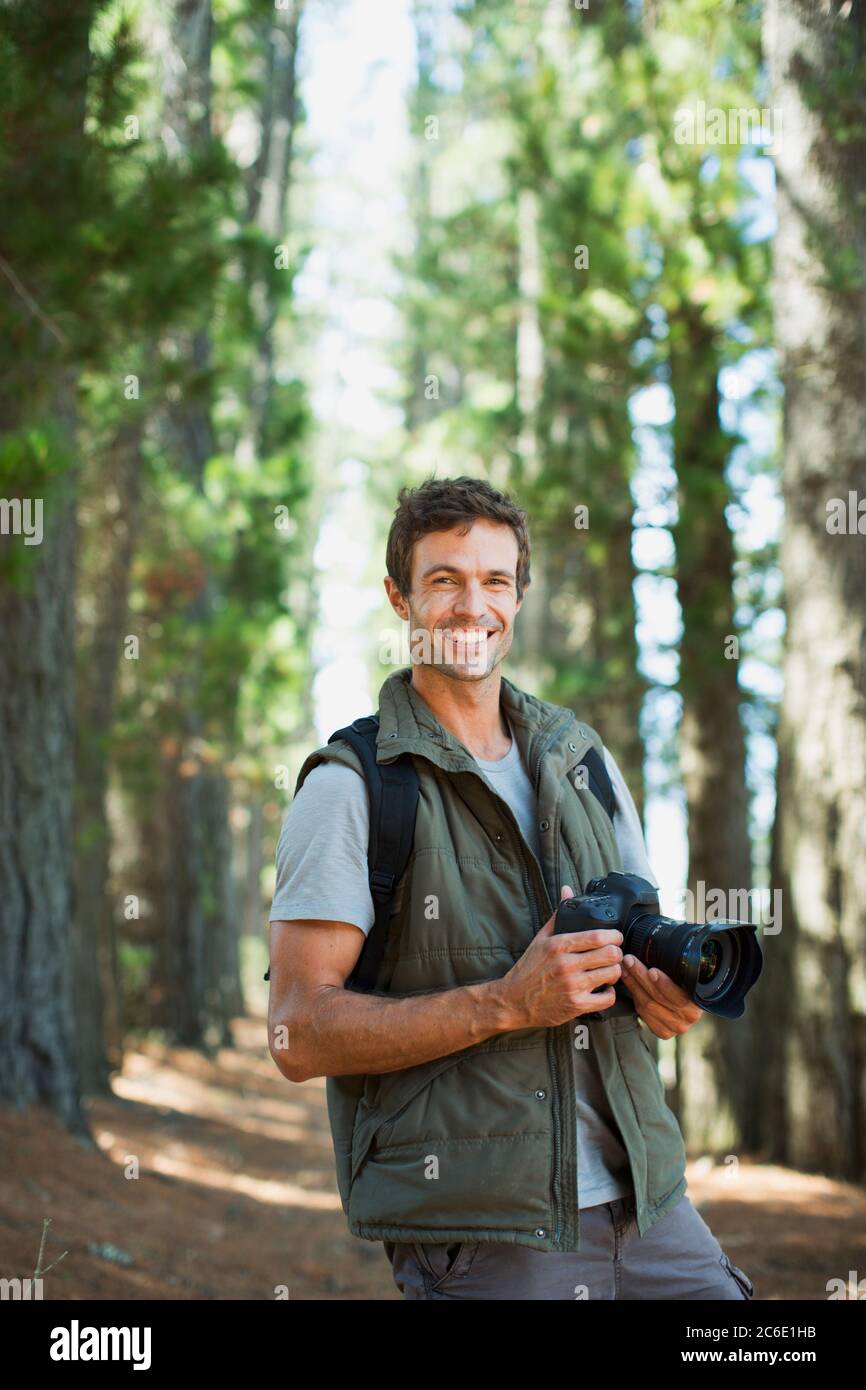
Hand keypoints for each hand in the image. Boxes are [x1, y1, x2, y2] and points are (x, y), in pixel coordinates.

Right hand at [498, 884, 623, 1029]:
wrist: (512, 1001)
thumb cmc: (527, 969)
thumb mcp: (540, 939)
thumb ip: (558, 915)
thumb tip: (567, 890)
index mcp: (559, 945)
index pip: (597, 936)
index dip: (614, 935)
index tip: (616, 937)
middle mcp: (567, 965)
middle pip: (610, 954)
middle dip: (616, 952)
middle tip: (613, 954)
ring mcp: (572, 986)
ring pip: (612, 974)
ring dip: (614, 972)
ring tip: (607, 970)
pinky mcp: (576, 1006)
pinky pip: (608, 998)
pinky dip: (609, 993)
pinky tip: (602, 989)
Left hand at [619, 955, 702, 1038]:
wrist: (689, 1005)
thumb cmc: (687, 982)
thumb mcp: (688, 972)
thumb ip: (681, 965)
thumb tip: (672, 942)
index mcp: (699, 1002)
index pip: (679, 996)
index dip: (664, 984)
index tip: (652, 970)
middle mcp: (689, 1017)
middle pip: (658, 998)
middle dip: (641, 976)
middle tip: (630, 960)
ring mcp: (675, 1027)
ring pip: (647, 1005)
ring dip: (633, 984)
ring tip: (625, 967)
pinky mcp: (663, 1032)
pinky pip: (643, 1013)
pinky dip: (634, 996)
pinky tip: (629, 982)